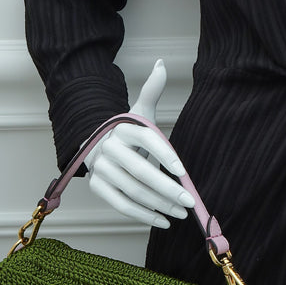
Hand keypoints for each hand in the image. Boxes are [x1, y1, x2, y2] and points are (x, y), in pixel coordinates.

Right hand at [86, 59, 194, 228]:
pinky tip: (163, 220)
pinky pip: (121, 205)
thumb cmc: (127, 131)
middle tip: (189, 201)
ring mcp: (101, 169)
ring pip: (133, 191)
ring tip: (181, 213)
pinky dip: (143, 215)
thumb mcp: (139, 111)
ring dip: (159, 205)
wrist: (96, 143)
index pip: (146, 140)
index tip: (183, 172)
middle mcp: (109, 148)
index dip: (165, 156)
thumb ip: (152, 89)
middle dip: (168, 189)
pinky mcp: (98, 187)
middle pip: (140, 171)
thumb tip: (161, 63)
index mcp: (123, 127)